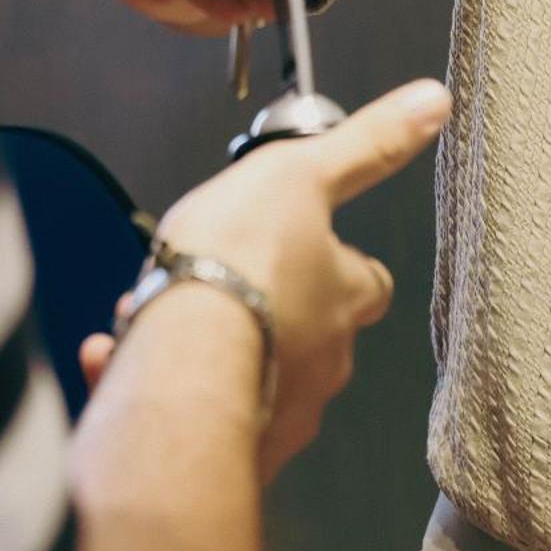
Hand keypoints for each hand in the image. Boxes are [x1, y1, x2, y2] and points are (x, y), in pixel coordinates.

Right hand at [80, 79, 450, 476]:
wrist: (180, 364)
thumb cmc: (236, 265)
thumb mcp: (302, 174)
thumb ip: (366, 145)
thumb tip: (434, 103)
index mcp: (343, 300)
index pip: (368, 282)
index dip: (343, 264)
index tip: (311, 247)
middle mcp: (322, 365)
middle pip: (307, 333)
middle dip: (265, 310)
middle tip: (218, 282)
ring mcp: (275, 412)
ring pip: (247, 373)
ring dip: (209, 347)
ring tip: (157, 319)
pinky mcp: (221, 447)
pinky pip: (189, 412)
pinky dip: (155, 382)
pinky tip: (116, 356)